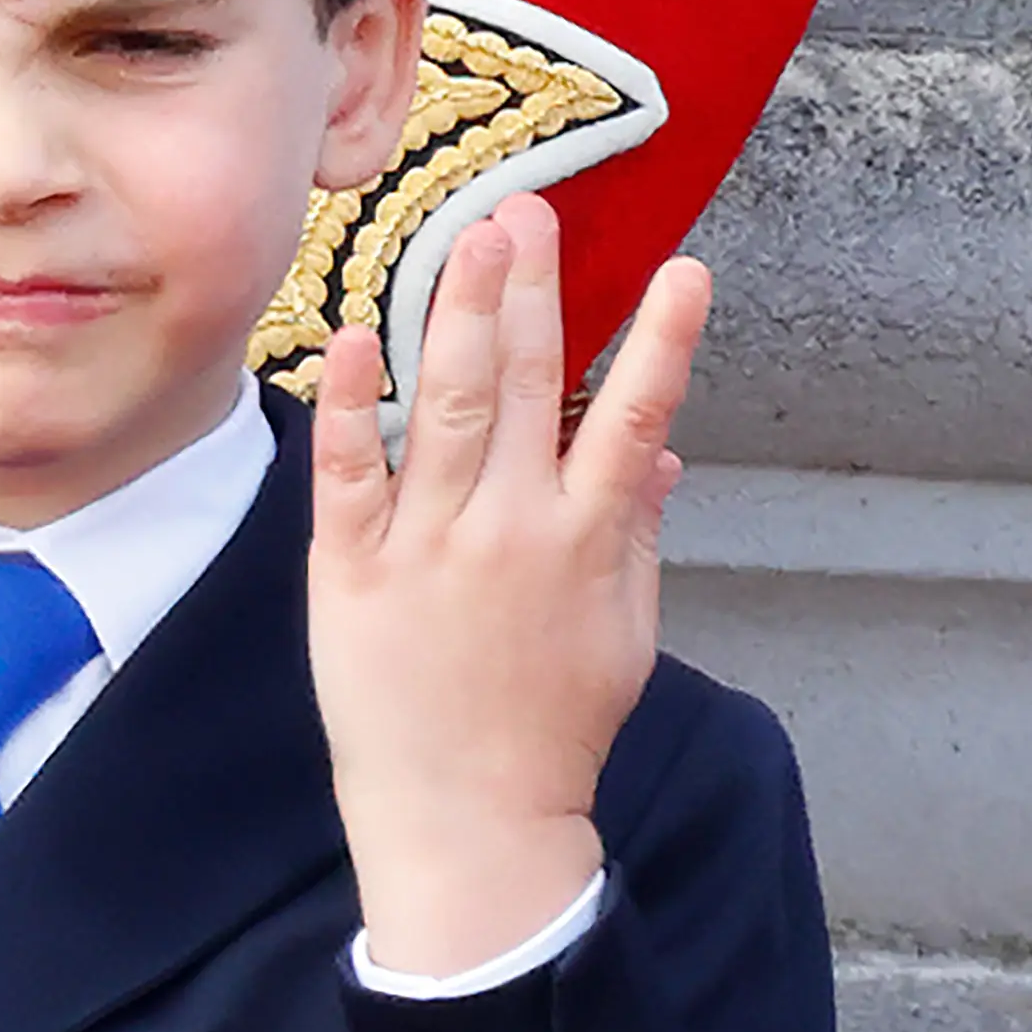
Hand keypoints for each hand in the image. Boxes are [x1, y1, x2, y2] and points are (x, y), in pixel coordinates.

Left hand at [306, 193, 709, 978]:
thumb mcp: (623, 635)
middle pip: (527, 386)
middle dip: (532, 290)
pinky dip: (353, 405)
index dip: (662, 342)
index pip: (634, 420)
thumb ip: (637, 537)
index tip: (684, 268)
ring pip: (447, 408)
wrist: (467, 822)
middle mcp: (509, 530)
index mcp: (586, 543)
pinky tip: (356, 336)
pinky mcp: (349, 571)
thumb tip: (657, 457)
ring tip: (472, 237)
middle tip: (530, 209)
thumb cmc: (549, 731)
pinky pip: (348, 473)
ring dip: (461, 313)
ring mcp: (425, 546)